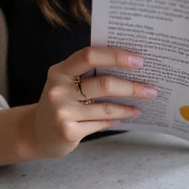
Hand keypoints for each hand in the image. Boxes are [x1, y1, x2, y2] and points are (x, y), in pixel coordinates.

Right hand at [28, 46, 157, 157]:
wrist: (36, 133)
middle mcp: (58, 90)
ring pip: (106, 107)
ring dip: (129, 107)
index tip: (138, 60)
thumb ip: (89, 74)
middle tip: (151, 89)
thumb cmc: (60, 103)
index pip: (89, 56)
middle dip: (132, 87)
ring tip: (142, 105)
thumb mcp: (66, 83)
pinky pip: (101, 123)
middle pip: (104, 84)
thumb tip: (129, 67)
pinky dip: (117, 119)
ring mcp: (62, 112)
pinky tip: (126, 116)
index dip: (115, 56)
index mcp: (59, 71)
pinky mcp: (68, 131)